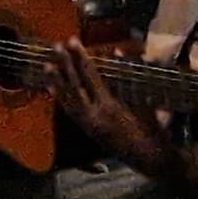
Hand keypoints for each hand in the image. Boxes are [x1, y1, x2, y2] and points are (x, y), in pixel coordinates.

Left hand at [48, 40, 162, 170]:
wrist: (148, 158)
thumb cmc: (151, 127)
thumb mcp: (143, 98)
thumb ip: (130, 74)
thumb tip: (116, 51)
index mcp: (109, 105)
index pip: (90, 75)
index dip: (80, 56)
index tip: (72, 40)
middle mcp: (94, 115)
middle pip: (74, 85)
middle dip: (65, 64)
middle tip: (56, 46)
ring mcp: (88, 124)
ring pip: (68, 100)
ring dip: (57, 81)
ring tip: (46, 65)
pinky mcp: (87, 131)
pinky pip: (70, 112)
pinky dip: (61, 99)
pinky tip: (53, 90)